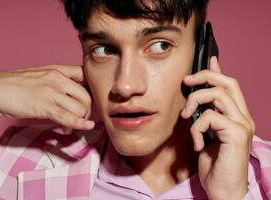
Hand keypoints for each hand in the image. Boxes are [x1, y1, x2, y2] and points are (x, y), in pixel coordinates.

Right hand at [0, 65, 93, 129]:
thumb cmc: (14, 84)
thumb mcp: (40, 75)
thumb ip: (57, 81)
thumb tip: (72, 94)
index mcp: (57, 69)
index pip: (86, 75)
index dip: (93, 89)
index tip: (91, 100)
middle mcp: (57, 78)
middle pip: (87, 95)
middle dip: (88, 110)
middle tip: (80, 118)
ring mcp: (51, 92)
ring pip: (80, 107)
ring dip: (80, 120)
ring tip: (69, 126)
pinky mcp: (44, 106)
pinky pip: (68, 117)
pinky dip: (80, 124)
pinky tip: (87, 126)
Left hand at [181, 57, 254, 199]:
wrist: (223, 190)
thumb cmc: (214, 164)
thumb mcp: (206, 136)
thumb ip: (204, 117)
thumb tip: (197, 104)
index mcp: (236, 116)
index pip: (229, 85)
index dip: (217, 70)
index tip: (208, 59)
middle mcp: (242, 117)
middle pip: (228, 83)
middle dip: (205, 76)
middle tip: (187, 81)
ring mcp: (241, 125)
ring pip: (218, 95)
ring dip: (196, 102)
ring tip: (186, 117)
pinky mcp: (236, 134)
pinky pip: (210, 117)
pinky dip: (197, 127)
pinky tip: (196, 143)